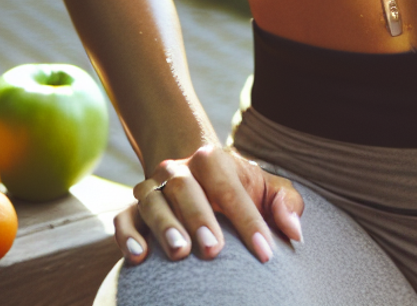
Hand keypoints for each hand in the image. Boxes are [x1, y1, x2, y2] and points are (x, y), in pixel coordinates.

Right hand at [113, 143, 303, 264]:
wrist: (195, 176)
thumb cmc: (238, 189)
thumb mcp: (265, 188)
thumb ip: (286, 203)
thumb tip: (294, 231)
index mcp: (212, 160)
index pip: (231, 188)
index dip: (249, 221)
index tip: (266, 253)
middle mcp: (178, 170)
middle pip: (185, 188)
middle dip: (199, 217)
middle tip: (213, 249)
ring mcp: (153, 188)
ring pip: (152, 201)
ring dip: (164, 226)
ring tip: (179, 252)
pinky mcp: (133, 209)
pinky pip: (123, 219)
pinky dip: (127, 236)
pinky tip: (139, 257)